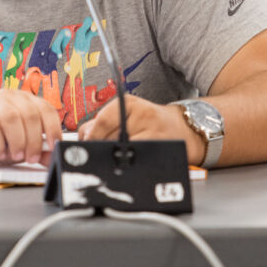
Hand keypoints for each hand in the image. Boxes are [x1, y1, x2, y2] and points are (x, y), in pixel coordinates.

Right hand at [0, 89, 61, 165]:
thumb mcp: (19, 147)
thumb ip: (37, 151)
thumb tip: (53, 157)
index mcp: (25, 100)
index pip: (45, 108)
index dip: (52, 127)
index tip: (53, 146)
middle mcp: (9, 97)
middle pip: (29, 114)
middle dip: (33, 140)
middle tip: (31, 158)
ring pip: (11, 117)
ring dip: (16, 141)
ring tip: (15, 156)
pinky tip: (0, 152)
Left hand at [77, 95, 203, 164]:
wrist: (181, 127)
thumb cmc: (147, 121)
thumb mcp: (125, 113)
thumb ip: (102, 123)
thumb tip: (84, 137)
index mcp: (128, 102)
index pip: (103, 120)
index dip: (92, 136)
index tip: (86, 145)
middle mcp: (142, 114)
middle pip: (111, 137)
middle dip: (102, 148)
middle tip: (98, 154)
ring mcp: (154, 131)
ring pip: (123, 150)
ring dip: (115, 157)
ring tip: (116, 157)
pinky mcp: (161, 148)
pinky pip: (138, 159)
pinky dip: (130, 163)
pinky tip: (128, 163)